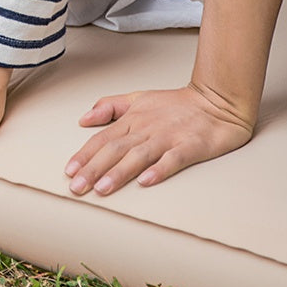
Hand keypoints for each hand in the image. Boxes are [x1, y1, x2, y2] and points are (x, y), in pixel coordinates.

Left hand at [63, 84, 254, 195]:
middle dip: (94, 169)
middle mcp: (147, 128)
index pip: (103, 138)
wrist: (217, 100)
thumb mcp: (138, 98)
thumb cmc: (177, 104)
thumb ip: (110, 107)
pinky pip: (173, 159)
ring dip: (119, 172)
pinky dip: (159, 169)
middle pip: (115, 149)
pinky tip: (146, 182)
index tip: (69, 170)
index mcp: (133, 118)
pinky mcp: (191, 146)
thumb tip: (84, 118)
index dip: (85, 154)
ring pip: (139, 155)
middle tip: (77, 187)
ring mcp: (169, 137)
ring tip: (102, 188)